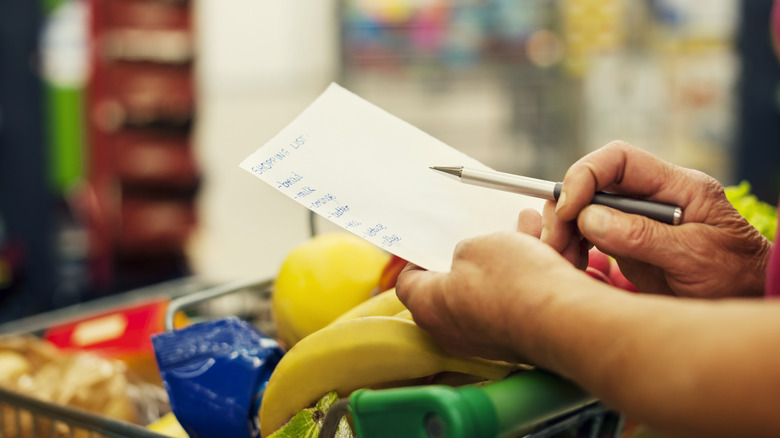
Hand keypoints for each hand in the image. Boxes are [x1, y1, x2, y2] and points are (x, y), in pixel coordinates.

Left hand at [395, 214, 600, 362]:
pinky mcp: (517, 340)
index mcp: (429, 308)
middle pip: (454, 285)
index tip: (434, 242)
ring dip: (508, 258)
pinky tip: (545, 249)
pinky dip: (527, 276)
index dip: (419, 257)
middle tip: (487, 232)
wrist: (564, 320)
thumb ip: (464, 249)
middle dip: (476, 252)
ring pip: (491, 290)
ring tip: (527, 228)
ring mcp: (485, 339)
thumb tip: (469, 259)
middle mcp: (452, 331)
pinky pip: (516, 301)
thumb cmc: (512, 283)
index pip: (408, 282)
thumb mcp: (477, 245)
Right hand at [546, 141, 771, 297]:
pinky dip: (572, 248)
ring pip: (584, 211)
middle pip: (594, 185)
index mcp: (677, 186)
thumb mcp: (694, 257)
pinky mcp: (627, 243)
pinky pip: (588, 237)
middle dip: (566, 209)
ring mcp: (637, 220)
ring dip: (564, 232)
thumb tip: (590, 218)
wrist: (747, 300)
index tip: (569, 209)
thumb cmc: (735, 276)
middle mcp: (652, 197)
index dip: (586, 175)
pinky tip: (571, 265)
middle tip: (555, 242)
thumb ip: (643, 236)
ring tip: (561, 260)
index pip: (619, 160)